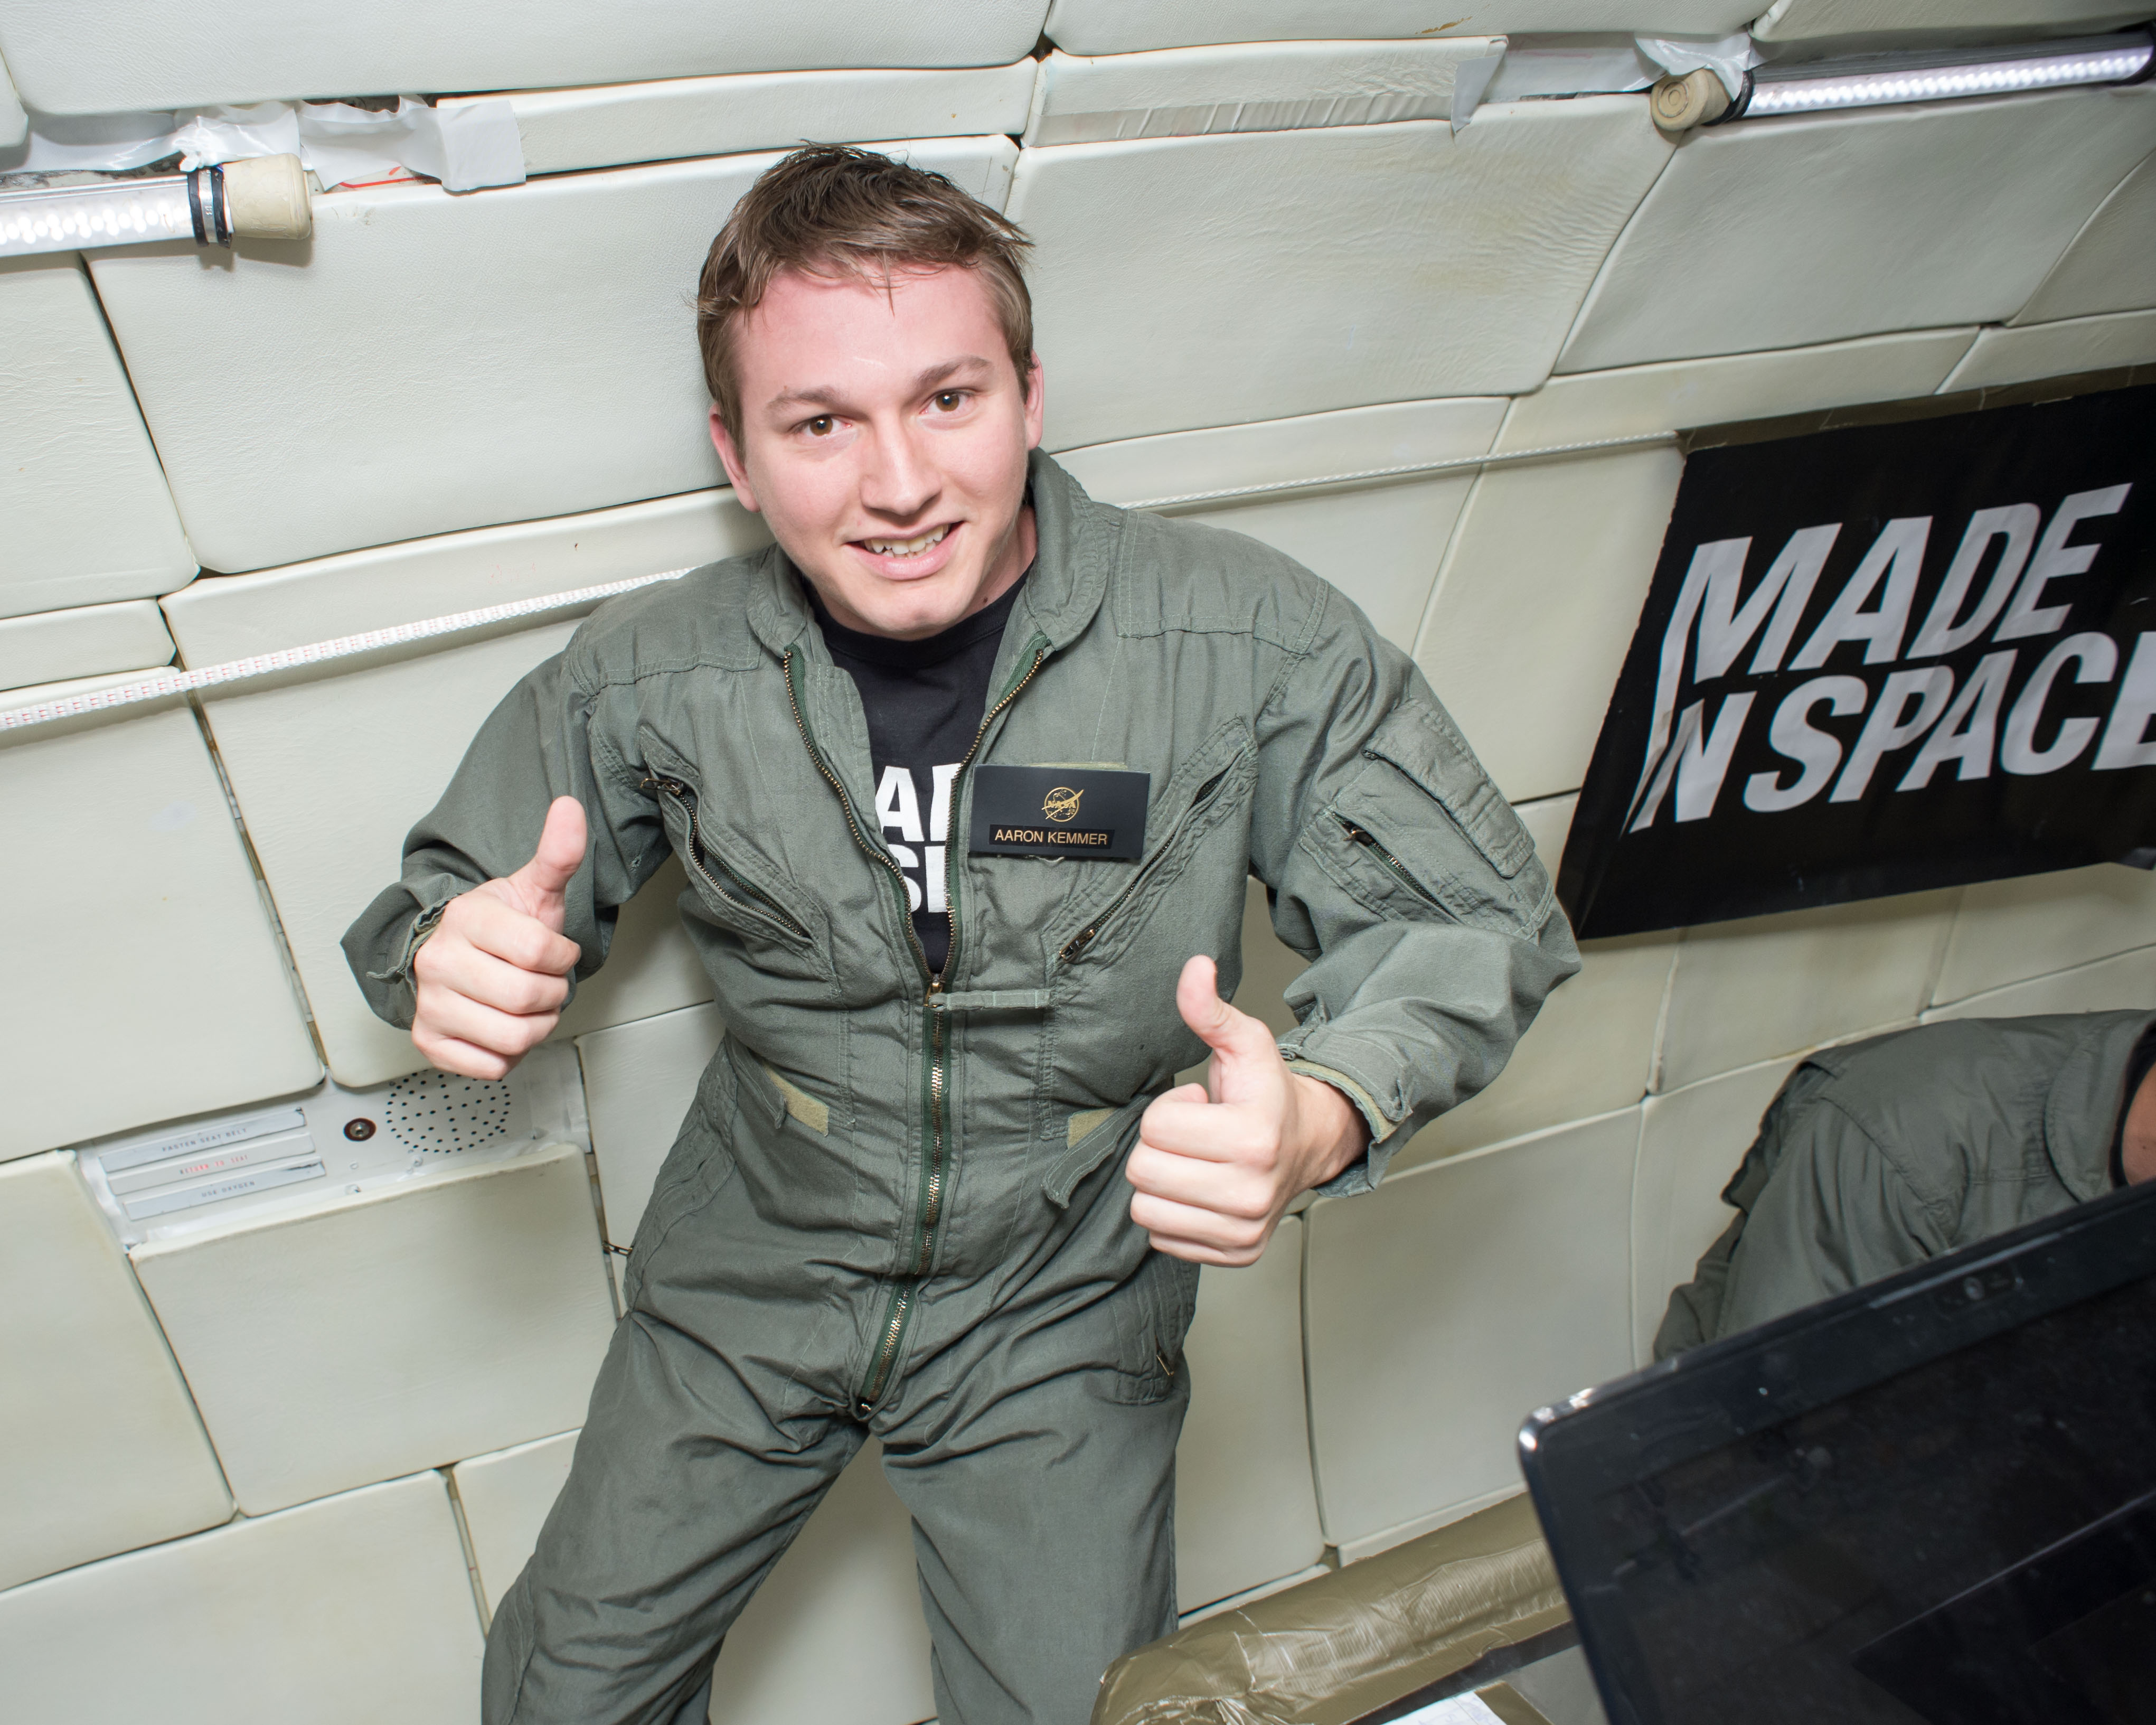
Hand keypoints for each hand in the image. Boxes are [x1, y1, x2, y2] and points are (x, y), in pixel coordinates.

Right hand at [410, 796, 586, 1079]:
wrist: (455, 955)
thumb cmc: (499, 927)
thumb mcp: (532, 890)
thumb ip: (557, 855)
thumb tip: (570, 807)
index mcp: (466, 920)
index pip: (540, 953)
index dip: (562, 957)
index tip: (555, 952)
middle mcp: (438, 962)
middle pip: (527, 999)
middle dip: (553, 994)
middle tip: (544, 981)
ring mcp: (430, 1004)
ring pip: (514, 1038)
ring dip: (536, 1026)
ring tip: (527, 1005)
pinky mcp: (429, 1042)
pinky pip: (492, 1066)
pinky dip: (510, 1054)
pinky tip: (502, 1025)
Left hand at [1124, 954, 1369, 1265]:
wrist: (1310, 1142)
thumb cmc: (1268, 1094)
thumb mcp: (1244, 1043)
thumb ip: (1210, 1009)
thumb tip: (1195, 968)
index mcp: (1252, 1138)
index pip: (1156, 1128)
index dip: (1172, 1108)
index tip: (1203, 1105)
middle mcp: (1250, 1192)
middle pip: (1144, 1171)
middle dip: (1161, 1146)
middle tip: (1196, 1135)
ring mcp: (1243, 1229)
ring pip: (1146, 1211)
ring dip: (1162, 1183)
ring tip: (1197, 1162)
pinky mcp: (1235, 1253)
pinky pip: (1162, 1240)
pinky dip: (1173, 1214)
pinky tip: (1201, 1190)